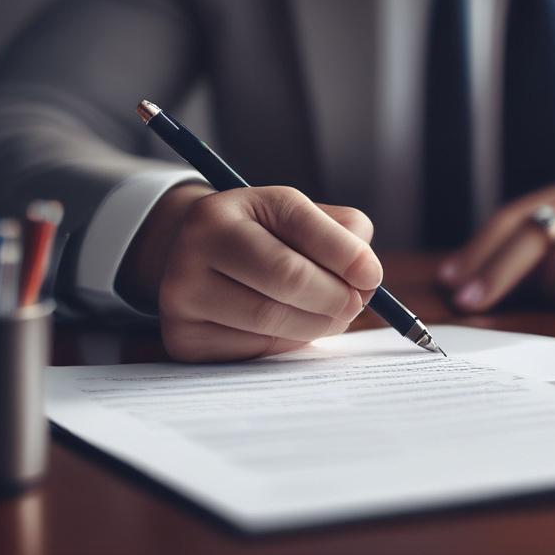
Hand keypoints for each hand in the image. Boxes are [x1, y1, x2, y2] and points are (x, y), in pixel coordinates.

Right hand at [117, 184, 381, 361]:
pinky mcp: (184, 337)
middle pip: (288, 277)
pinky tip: (291, 328)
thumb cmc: (263, 242)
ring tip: (332, 317)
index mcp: (232, 205)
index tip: (371, 277)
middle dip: (336, 296)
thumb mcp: (297, 220)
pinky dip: (286, 343)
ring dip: (318, 324)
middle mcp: (200, 242)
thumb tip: (365, 276)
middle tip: (356, 304)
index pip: (300, 223)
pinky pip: (253, 349)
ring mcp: (184, 291)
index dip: (346, 254)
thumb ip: (343, 234)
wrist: (195, 266)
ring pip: (272, 319)